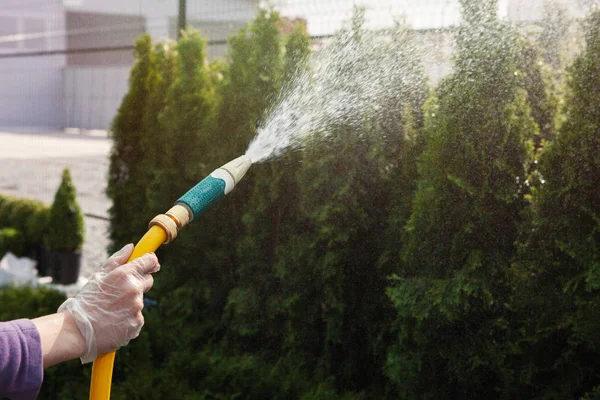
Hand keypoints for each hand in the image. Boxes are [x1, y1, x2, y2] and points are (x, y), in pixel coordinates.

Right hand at [57, 244, 159, 362]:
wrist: (77, 331)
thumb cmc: (85, 302)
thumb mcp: (98, 277)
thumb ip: (117, 260)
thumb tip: (131, 247)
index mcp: (125, 274)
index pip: (150, 261)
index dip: (149, 262)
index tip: (148, 264)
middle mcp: (134, 289)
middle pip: (148, 281)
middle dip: (138, 283)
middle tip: (120, 292)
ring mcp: (137, 307)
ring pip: (140, 302)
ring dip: (130, 304)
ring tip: (111, 311)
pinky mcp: (137, 323)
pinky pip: (137, 318)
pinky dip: (128, 319)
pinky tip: (114, 322)